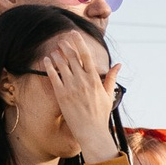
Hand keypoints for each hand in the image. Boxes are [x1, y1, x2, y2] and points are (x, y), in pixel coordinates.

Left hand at [44, 45, 123, 163]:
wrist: (91, 131)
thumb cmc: (100, 114)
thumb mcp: (108, 94)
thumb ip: (111, 78)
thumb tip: (119, 64)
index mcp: (94, 80)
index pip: (86, 56)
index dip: (79, 43)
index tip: (74, 34)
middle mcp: (82, 81)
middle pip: (72, 57)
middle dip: (66, 46)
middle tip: (62, 39)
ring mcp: (71, 87)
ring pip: (61, 64)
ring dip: (57, 54)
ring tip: (55, 49)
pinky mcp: (61, 94)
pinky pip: (53, 76)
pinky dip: (49, 66)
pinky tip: (46, 59)